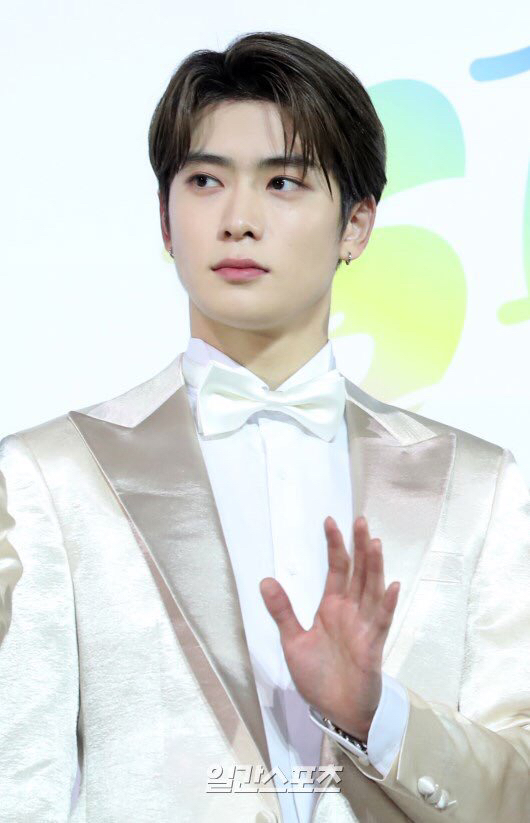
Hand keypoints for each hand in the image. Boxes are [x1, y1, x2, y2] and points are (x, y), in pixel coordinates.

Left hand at [260, 515, 399, 740]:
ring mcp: (364, 626)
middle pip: (358, 572)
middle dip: (359, 547)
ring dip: (374, 567)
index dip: (334, 545)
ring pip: (371, 590)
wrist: (337, 710)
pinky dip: (387, 604)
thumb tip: (265, 580)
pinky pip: (381, 621)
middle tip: (361, 520)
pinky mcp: (373, 645)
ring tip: (375, 543)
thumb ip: (282, 611)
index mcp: (332, 606)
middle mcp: (351, 611)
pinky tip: (392, 586)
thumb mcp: (293, 641)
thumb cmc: (318, 676)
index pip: (336, 569)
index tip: (331, 521)